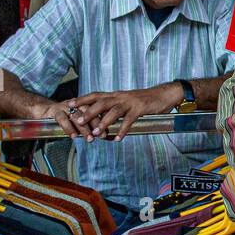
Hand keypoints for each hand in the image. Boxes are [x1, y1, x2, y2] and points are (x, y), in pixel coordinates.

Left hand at [44, 85, 180, 141]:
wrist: (163, 95)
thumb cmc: (144, 100)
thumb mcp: (126, 101)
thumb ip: (114, 108)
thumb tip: (101, 116)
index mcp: (115, 95)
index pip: (95, 95)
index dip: (82, 99)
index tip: (70, 104)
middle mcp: (120, 97)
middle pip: (101, 102)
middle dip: (89, 112)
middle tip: (79, 121)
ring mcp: (130, 102)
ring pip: (113, 111)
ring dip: (103, 123)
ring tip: (95, 134)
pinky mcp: (140, 109)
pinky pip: (129, 120)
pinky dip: (123, 130)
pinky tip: (118, 139)